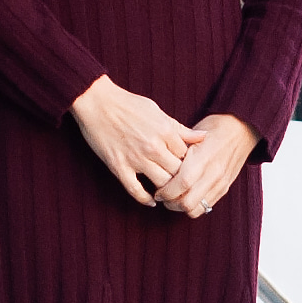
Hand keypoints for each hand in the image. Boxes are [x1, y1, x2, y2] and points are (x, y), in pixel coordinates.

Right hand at [69, 74, 194, 206]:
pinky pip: (136, 191)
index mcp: (165, 131)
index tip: (187, 167)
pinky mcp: (119, 167)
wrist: (97, 102)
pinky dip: (146, 200)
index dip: (190, 163)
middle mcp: (153, 147)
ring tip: (169, 191)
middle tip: (182, 183)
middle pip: (178, 172)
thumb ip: (180, 129)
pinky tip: (152, 201)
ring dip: (167, 189)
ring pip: (162, 184)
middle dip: (181, 178)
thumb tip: (204, 137)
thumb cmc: (129, 104)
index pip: (188, 156)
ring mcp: (135, 158)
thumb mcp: (158, 112)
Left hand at [157, 116, 256, 218]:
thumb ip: (177, 153)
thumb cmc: (212, 129)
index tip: (158, 190)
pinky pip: (207, 207)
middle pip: (188, 202)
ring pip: (196, 209)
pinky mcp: (225, 188)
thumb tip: (159, 167)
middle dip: (170, 203)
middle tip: (163, 196)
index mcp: (203, 158)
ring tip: (174, 198)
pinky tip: (187, 196)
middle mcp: (214, 173)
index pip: (182, 184)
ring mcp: (221, 183)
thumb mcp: (191, 135)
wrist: (240, 129)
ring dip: (181, 207)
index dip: (166, 191)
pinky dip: (194, 206)